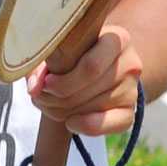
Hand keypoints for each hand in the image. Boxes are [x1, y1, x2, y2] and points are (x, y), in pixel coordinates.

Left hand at [26, 21, 142, 138]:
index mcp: (116, 39)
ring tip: (50, 104)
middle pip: (88, 88)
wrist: (102, 68)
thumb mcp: (59, 50)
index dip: (63, 80)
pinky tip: (69, 121)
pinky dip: (81, 127)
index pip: (91, 66)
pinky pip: (104, 126)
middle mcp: (130, 64)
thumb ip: (41, 65)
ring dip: (62, 111)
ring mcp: (131, 91)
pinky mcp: (129, 113)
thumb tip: (34, 88)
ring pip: (91, 107)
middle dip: (57, 97)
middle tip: (40, 97)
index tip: (46, 82)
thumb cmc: (76, 55)